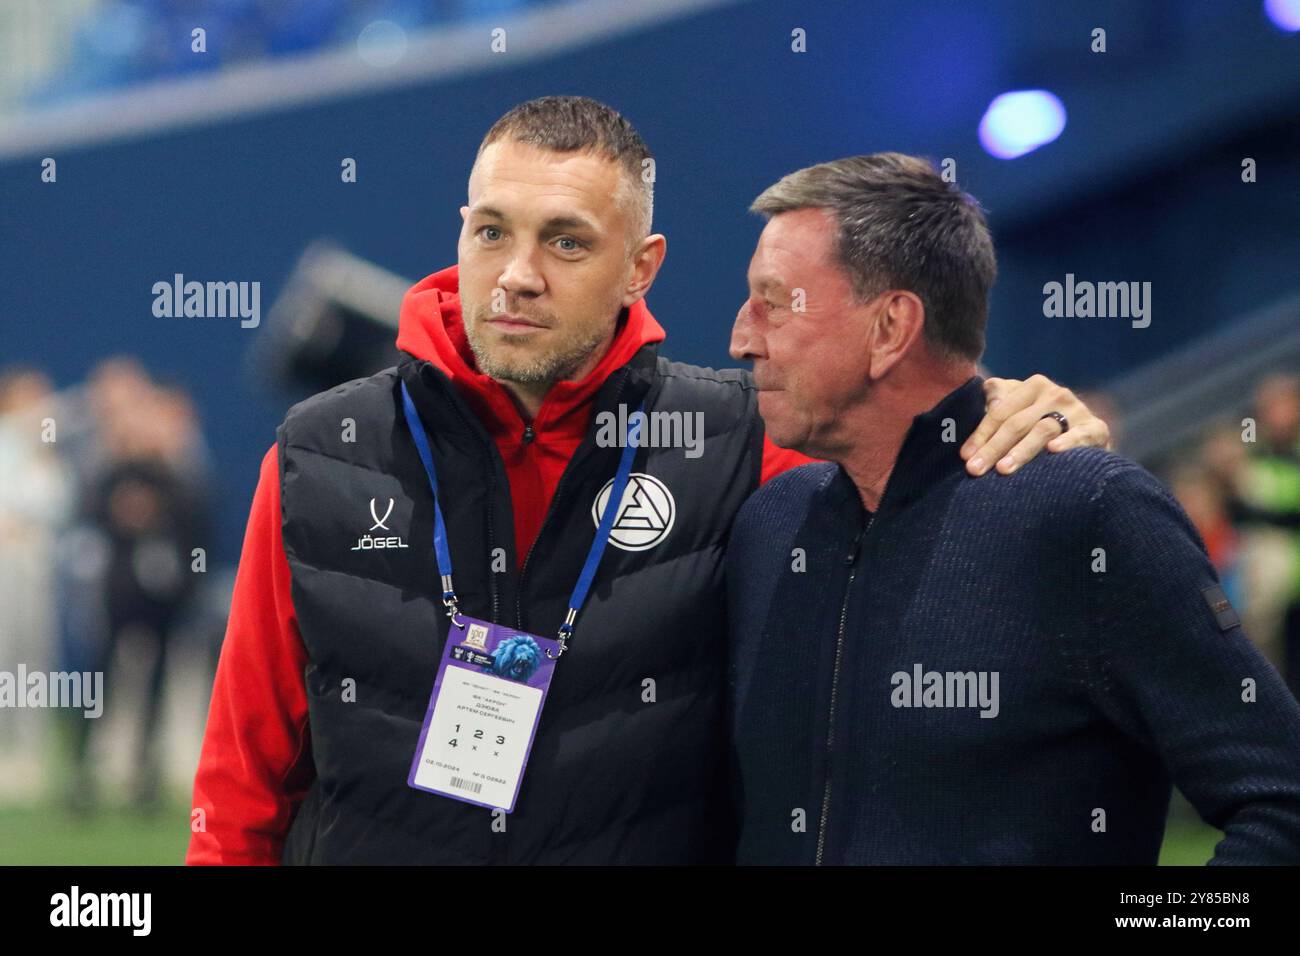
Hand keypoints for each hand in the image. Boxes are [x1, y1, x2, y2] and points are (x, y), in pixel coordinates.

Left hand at [960, 374, 1111, 476]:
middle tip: (975, 470)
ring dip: (1021, 451)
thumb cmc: (1038, 424)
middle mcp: (1056, 393)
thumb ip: (997, 400)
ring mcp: (1078, 410)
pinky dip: (1067, 443)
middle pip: (1017, 423)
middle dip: (993, 448)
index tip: (965, 456)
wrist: (1085, 437)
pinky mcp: (1097, 429)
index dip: (981, 434)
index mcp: (1033, 385)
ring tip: (1003, 470)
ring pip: (1043, 430)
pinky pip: (1080, 436)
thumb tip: (989, 402)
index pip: (1000, 411)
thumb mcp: (1017, 408)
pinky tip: (1052, 452)